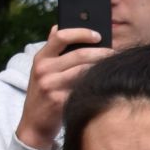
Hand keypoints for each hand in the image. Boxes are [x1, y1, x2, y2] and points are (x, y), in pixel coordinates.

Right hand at [16, 28, 112, 149]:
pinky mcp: (60, 101)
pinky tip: (108, 83)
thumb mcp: (42, 69)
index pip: (61, 36)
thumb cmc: (44, 92)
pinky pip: (85, 88)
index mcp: (41, 58)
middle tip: (116, 53)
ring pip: (86, 71)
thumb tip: (59, 26)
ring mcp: (51, 86)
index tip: (98, 35)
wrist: (34, 122)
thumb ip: (52, 50)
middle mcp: (44, 69)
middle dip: (102, 52)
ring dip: (104, 68)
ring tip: (115, 66)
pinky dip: (98, 84)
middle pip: (80, 54)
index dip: (81, 32)